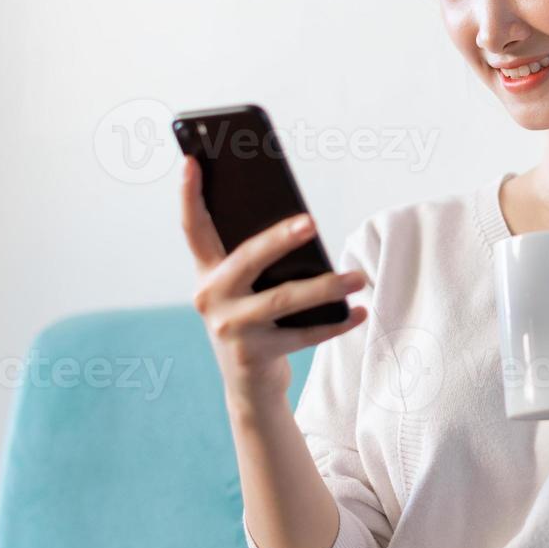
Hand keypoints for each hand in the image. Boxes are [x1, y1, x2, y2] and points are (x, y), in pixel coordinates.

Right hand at [180, 155, 367, 407]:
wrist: (249, 386)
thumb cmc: (256, 322)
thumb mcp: (248, 290)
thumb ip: (261, 262)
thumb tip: (304, 227)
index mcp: (206, 274)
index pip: (193, 228)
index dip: (189, 195)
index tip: (192, 161)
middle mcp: (210, 298)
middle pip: (247, 258)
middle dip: (280, 238)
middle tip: (312, 222)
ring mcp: (230, 328)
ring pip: (284, 299)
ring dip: (327, 286)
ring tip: (358, 277)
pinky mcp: (253, 355)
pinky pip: (303, 335)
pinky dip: (336, 323)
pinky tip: (359, 312)